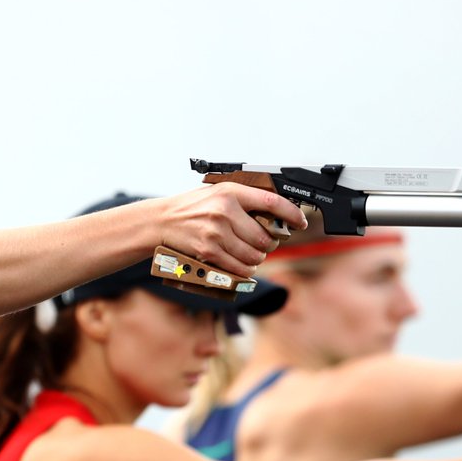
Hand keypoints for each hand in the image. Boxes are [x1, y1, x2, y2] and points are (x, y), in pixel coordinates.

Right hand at [162, 183, 306, 278]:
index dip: (291, 214)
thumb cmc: (192, 207)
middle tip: (269, 242)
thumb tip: (276, 213)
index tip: (300, 222)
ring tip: (255, 253)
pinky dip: (246, 268)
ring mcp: (216, 233)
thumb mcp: (217, 193)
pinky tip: (244, 263)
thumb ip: (244, 200)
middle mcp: (224, 211)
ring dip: (259, 258)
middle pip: (265, 236)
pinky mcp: (209, 251)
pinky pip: (239, 266)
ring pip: (254, 254)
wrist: (161, 221)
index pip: (272, 202)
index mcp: (230, 192)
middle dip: (271, 243)